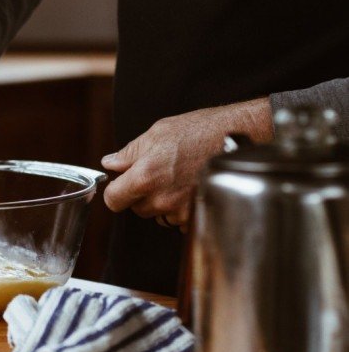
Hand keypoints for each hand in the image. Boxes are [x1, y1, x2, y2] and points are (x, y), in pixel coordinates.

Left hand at [101, 98, 272, 230]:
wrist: (241, 138)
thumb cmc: (201, 131)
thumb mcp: (159, 132)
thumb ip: (129, 153)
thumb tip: (110, 163)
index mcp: (145, 176)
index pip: (113, 200)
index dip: (115, 192)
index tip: (120, 185)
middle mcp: (161, 199)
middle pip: (136, 208)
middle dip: (142, 194)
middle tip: (159, 173)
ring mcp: (180, 211)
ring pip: (158, 215)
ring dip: (162, 202)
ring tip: (179, 178)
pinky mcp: (197, 217)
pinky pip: (178, 220)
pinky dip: (181, 209)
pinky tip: (191, 188)